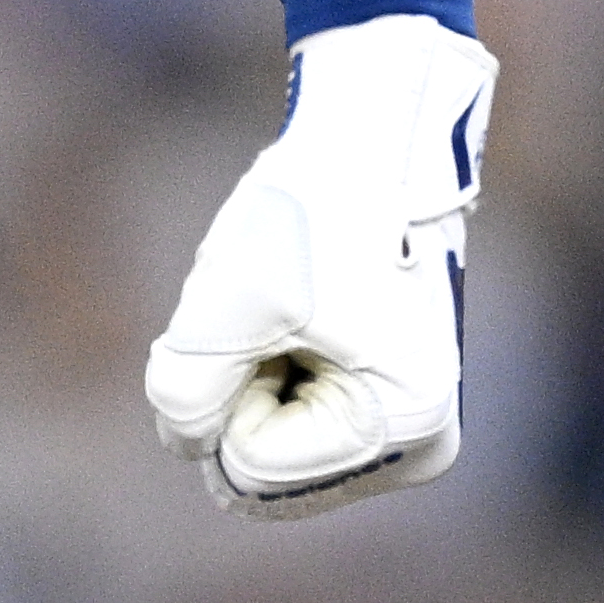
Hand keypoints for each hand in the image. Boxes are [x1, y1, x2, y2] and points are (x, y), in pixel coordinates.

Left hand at [142, 12, 492, 516]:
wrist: (377, 135)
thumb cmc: (314, 208)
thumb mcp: (225, 300)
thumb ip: (183, 395)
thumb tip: (190, 441)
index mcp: (401, 427)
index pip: (249, 467)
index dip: (230, 387)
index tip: (274, 315)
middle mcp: (420, 448)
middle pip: (264, 465)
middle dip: (244, 386)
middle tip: (281, 308)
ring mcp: (411, 432)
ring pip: (272, 441)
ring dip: (258, 371)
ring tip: (298, 300)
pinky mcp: (391, 406)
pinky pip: (295, 419)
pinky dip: (278, 365)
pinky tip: (310, 308)